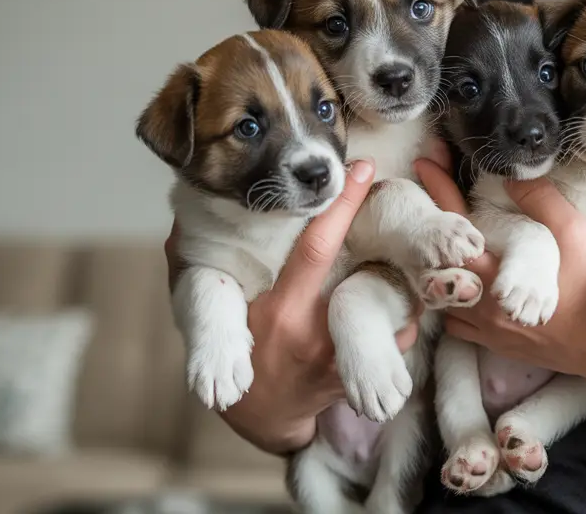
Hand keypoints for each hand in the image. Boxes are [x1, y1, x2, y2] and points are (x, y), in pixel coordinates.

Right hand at [164, 159, 420, 454]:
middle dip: (390, 235)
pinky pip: (399, 334)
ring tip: (403, 251)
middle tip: (403, 200)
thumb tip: (181, 223)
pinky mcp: (366, 370)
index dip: (340, 207)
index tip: (362, 170)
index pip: (315, 248)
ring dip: (402, 275)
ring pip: (393, 304)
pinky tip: (399, 296)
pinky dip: (403, 312)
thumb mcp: (215, 310)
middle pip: (368, 273)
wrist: (264, 415)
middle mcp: (316, 331)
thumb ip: (197, 266)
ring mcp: (344, 355)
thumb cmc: (242, 349)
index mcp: (281, 309)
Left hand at [414, 158, 585, 381]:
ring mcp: (485, 327)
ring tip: (446, 243)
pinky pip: (457, 322)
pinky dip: (453, 299)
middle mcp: (482, 303)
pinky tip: (467, 282)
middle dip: (431, 228)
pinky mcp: (494, 343)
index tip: (424, 161)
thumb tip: (510, 176)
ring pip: (441, 295)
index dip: (439, 190)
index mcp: (498, 274)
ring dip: (439, 267)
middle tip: (428, 201)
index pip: (455, 226)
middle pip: (435, 262)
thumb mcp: (576, 234)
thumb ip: (541, 202)